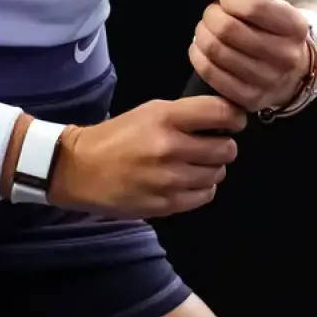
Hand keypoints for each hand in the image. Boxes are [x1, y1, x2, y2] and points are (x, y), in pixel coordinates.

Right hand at [49, 96, 244, 217]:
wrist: (81, 169)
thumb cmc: (118, 136)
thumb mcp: (149, 112)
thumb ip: (185, 115)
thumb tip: (224, 120)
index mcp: (166, 118)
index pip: (221, 113)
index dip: (234, 117)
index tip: (233, 121)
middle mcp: (171, 148)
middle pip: (226, 148)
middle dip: (223, 145)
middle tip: (210, 145)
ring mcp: (170, 179)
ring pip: (218, 174)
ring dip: (212, 168)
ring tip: (193, 164)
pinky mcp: (167, 204)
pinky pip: (205, 195)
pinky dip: (202, 188)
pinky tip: (186, 181)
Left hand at [184, 0, 313, 111]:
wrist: (293, 65)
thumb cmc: (269, 25)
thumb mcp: (258, 0)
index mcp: (295, 25)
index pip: (252, 7)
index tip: (227, 0)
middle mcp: (287, 56)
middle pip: (228, 29)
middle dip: (210, 16)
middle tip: (212, 15)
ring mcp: (270, 81)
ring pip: (216, 51)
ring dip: (201, 35)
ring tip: (207, 30)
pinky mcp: (252, 99)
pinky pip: (211, 74)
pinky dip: (198, 56)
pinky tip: (203, 48)